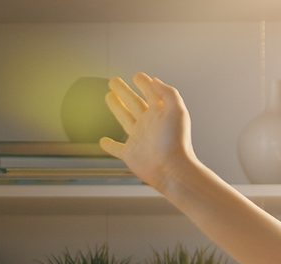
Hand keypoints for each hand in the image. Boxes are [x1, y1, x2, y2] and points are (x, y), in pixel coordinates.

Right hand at [99, 73, 198, 188]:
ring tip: (108, 96)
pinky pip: (117, 149)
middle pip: (134, 103)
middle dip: (124, 91)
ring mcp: (139, 138)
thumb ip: (168, 93)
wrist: (172, 169)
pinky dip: (109, 145)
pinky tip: (103, 141)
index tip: (137, 76)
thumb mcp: (177, 110)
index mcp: (161, 113)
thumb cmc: (177, 142)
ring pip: (124, 119)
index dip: (145, 83)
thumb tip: (155, 80)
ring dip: (116, 108)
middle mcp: (150, 124)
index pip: (151, 93)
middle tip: (114, 81)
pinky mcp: (131, 154)